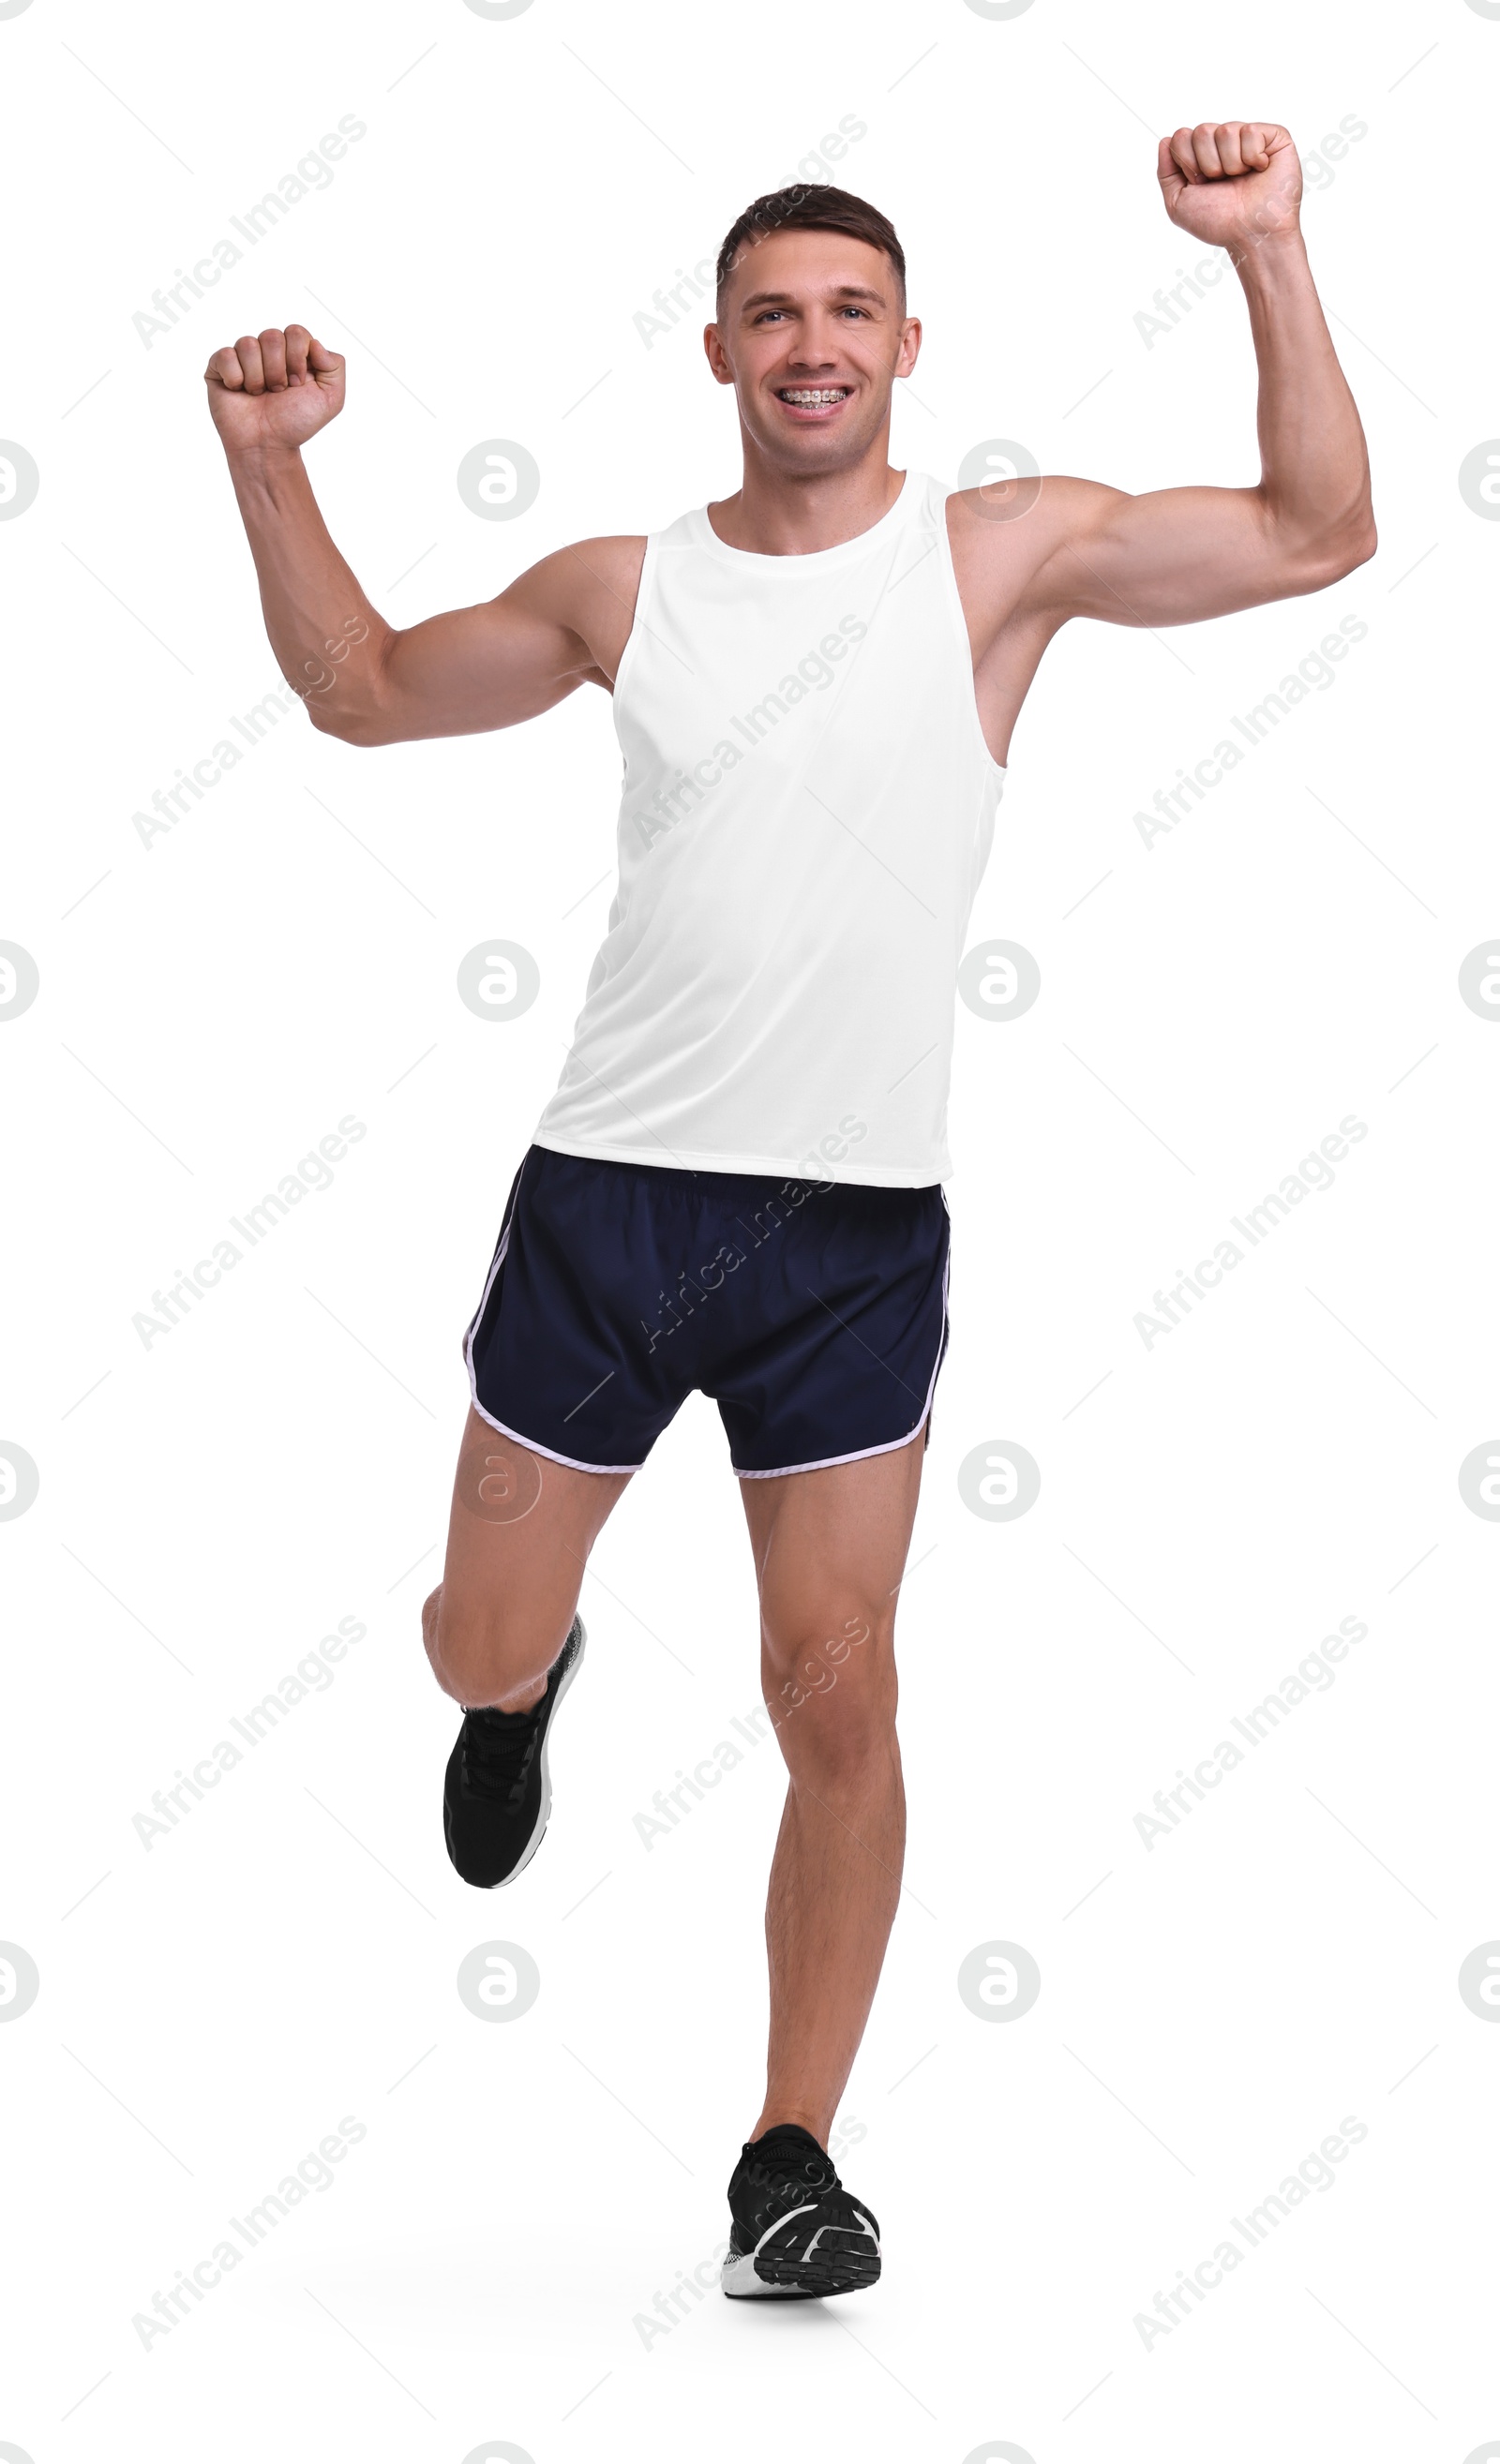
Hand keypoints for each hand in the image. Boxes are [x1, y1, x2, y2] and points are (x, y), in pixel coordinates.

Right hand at [204, 324, 344, 456]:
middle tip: (278, 392)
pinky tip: (239, 392)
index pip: (296, 332)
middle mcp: (267, 351)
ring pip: (248, 344)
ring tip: (259, 395)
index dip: (297, 358)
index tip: (297, 385)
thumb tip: (315, 343)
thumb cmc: (295, 424)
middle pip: (272, 336)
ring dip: (258, 378)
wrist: (267, 446)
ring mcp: (243, 358)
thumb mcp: (331, 399)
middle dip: (278, 370)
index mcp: (293, 353)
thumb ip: (335, 366)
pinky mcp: (219, 367)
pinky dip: (236, 378)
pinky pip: (225, 355)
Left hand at [1157, 123, 1300, 254]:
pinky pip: (1251, 131)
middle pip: (1202, 131)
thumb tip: (1165, 140)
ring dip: (1230, 164)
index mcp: (1202, 155)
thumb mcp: (1178, 204)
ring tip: (1241, 179)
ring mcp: (1247, 137)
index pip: (1182, 136)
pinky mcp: (1273, 136)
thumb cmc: (1218, 223)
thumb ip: (1165, 173)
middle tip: (1222, 183)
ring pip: (1225, 131)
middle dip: (1208, 165)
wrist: (1251, 234)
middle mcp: (1223, 143)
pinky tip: (1259, 170)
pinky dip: (1252, 157)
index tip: (1200, 185)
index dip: (1187, 163)